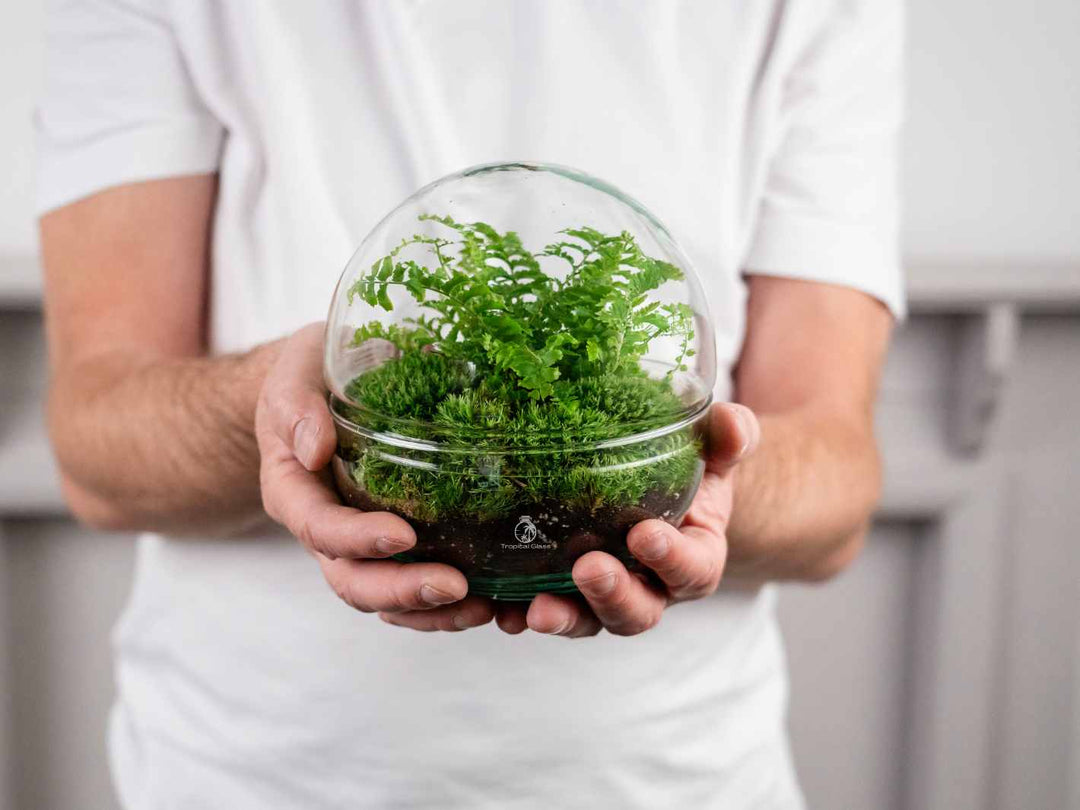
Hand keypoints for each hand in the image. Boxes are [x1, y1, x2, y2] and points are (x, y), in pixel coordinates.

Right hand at [255, 322, 495, 630]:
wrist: (324, 383)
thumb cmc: (309, 377)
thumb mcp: (293, 378)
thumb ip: (297, 408)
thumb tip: (316, 448)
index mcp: (294, 492)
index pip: (320, 528)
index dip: (358, 539)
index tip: (403, 534)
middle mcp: (324, 530)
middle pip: (354, 580)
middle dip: (402, 590)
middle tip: (454, 586)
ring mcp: (359, 544)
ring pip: (386, 597)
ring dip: (430, 611)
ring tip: (480, 607)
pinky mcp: (395, 543)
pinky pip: (414, 584)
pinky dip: (446, 604)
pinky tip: (488, 601)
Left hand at [491, 403, 759, 637]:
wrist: (664, 488)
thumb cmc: (692, 468)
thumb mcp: (715, 450)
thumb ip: (729, 438)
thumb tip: (732, 425)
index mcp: (695, 558)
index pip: (692, 570)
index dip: (671, 559)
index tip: (644, 534)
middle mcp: (652, 588)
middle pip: (637, 611)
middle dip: (612, 595)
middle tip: (588, 568)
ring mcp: (607, 595)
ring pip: (588, 620)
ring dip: (563, 617)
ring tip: (535, 609)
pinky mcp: (566, 592)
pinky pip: (545, 610)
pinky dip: (522, 614)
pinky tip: (500, 611)